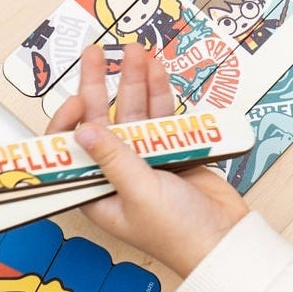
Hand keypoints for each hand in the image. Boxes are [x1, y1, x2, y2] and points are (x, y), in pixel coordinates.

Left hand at [47, 44, 248, 278]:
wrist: (224, 239)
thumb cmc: (178, 233)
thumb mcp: (139, 193)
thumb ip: (114, 158)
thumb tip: (83, 130)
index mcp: (96, 193)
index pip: (70, 151)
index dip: (68, 122)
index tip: (76, 99)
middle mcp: (116, 174)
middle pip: (101, 121)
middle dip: (98, 86)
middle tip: (95, 53)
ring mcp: (145, 160)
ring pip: (133, 113)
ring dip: (134, 82)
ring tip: (135, 52)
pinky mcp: (172, 152)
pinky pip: (161, 117)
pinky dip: (160, 94)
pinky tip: (156, 72)